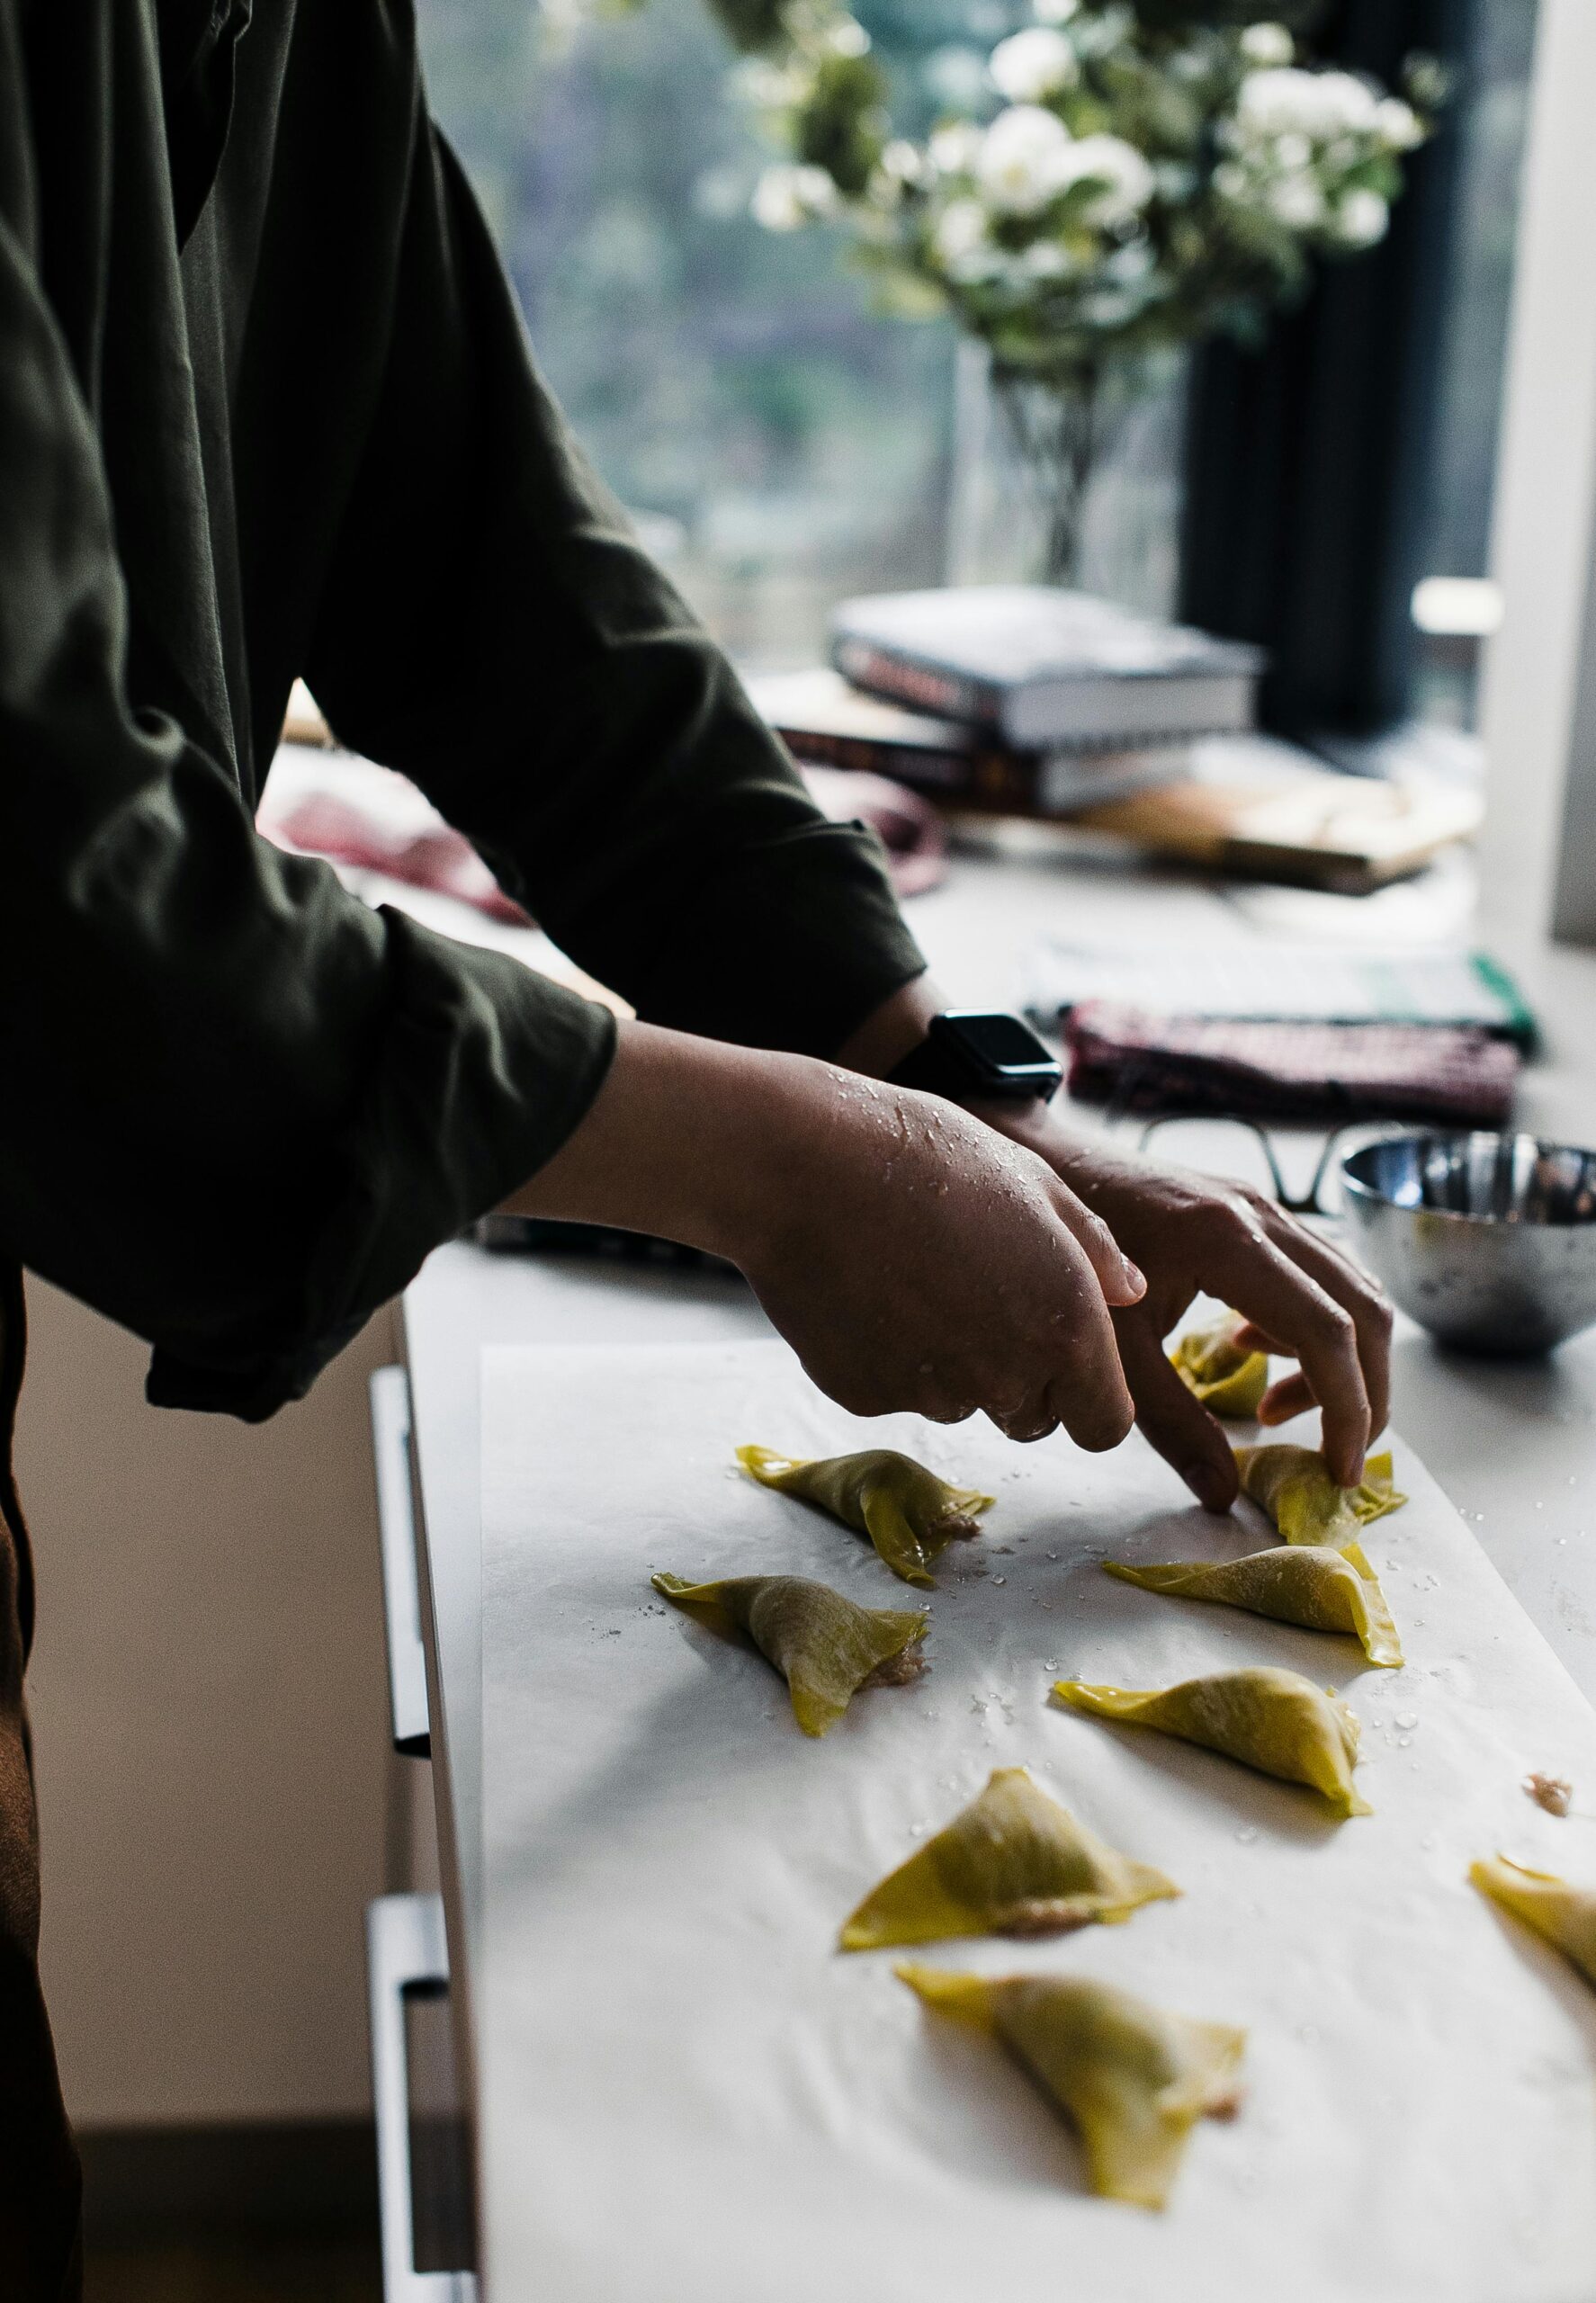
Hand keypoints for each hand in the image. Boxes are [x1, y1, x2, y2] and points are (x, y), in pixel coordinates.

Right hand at [504, 1019, 1145, 1448]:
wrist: (808, 1165)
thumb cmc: (929, 1155)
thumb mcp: (1035, 1179)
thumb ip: (1095, 1248)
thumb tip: (1131, 1292)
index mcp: (1066, 1327)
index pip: (1105, 1425)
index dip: (1089, 1398)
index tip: (1066, 1363)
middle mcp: (1005, 1374)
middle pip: (1032, 1419)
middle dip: (1021, 1378)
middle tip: (983, 1298)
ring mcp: (930, 1392)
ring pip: (962, 1402)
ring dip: (953, 1363)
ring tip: (918, 1276)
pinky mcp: (865, 1397)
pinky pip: (895, 1391)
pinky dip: (890, 1357)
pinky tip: (872, 1289)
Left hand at [978, 1114, 1392, 1508]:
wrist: (1046, 1166)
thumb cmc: (1067, 1254)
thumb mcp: (1113, 1345)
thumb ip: (1169, 1422)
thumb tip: (1222, 1493)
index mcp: (1228, 1241)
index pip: (1327, 1331)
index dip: (1345, 1409)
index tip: (1337, 1471)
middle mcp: (1263, 1215)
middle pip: (1364, 1311)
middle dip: (1365, 1394)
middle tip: (1334, 1457)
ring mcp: (1265, 1207)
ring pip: (1352, 1290)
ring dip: (1341, 1362)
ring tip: (1273, 1412)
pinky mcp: (1257, 1213)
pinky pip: (1321, 1275)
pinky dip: (1312, 1328)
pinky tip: (1251, 1355)